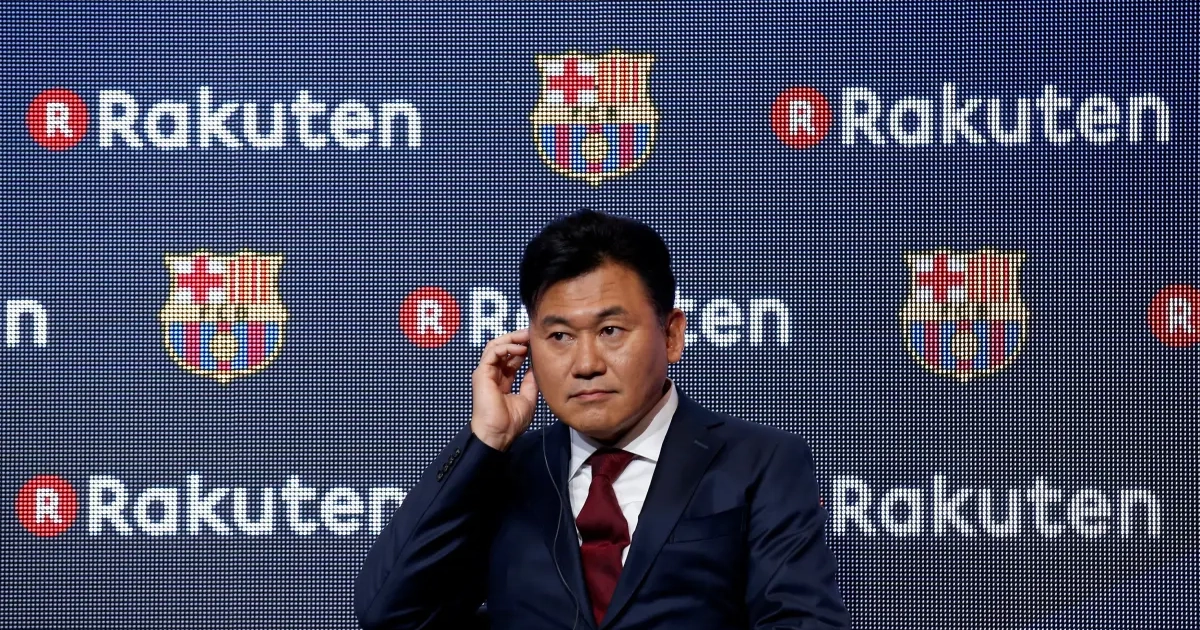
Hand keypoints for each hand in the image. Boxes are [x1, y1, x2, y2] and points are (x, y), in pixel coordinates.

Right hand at [470, 328, 538, 451]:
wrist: (499, 434)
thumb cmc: (510, 422)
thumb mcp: (528, 398)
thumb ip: (530, 382)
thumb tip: (536, 368)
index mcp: (502, 380)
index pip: (510, 358)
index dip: (523, 348)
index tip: (536, 343)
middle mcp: (492, 374)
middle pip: (502, 348)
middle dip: (517, 339)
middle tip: (531, 334)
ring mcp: (485, 373)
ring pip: (495, 346)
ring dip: (512, 339)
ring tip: (526, 337)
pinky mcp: (482, 373)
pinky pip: (493, 352)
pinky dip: (507, 347)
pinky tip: (520, 349)